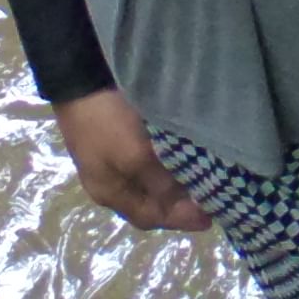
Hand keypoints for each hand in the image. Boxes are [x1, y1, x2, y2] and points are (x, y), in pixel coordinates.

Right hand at [55, 90, 207, 231]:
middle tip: (215, 196)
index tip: (213, 217)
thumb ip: (159, 183)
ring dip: (178, 183)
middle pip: (151, 202)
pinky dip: (172, 163)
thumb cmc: (107, 122)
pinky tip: (190, 153)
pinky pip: (153, 160)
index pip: (150, 217)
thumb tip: (184, 206)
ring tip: (208, 177)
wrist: (82, 78)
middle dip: (181, 203)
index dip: (180, 220)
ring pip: (153, 181)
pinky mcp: (124, 137)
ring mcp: (115, 158)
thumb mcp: (133, 156)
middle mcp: (112, 181)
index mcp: (110, 192)